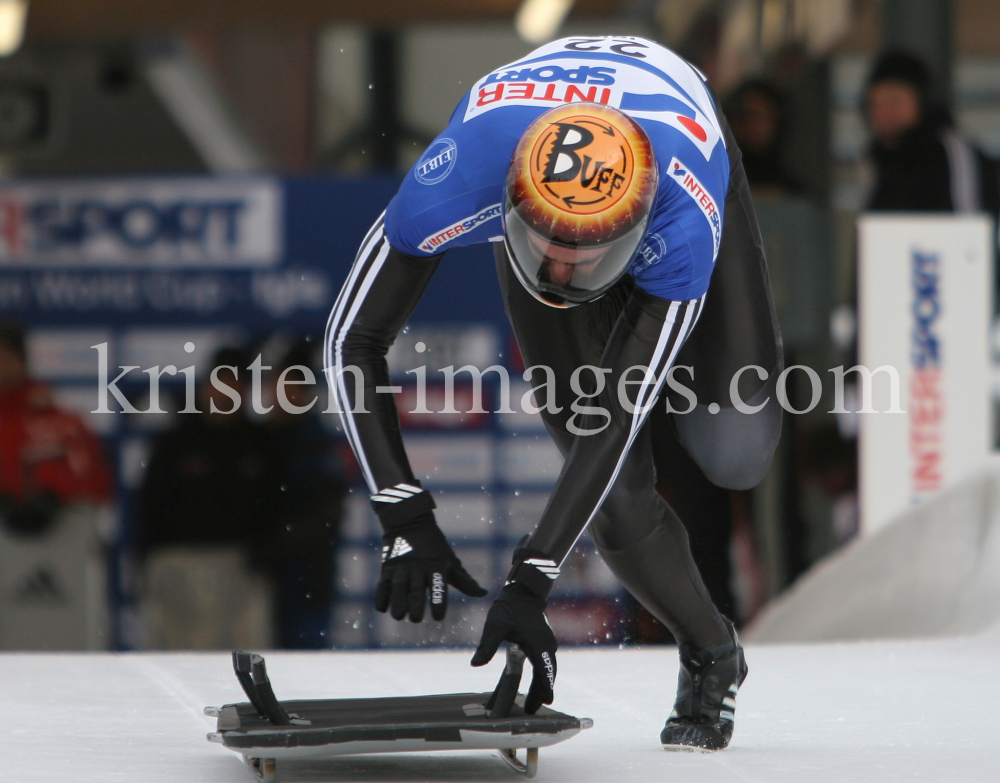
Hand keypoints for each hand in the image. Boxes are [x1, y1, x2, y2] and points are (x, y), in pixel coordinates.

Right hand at [375, 512, 487, 622]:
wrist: (411, 522)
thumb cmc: (436, 548)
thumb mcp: (451, 562)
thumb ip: (465, 581)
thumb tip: (483, 594)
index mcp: (437, 566)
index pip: (439, 586)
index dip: (438, 602)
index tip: (438, 617)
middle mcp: (419, 566)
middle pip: (417, 588)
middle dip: (415, 605)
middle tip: (416, 619)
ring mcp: (402, 566)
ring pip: (399, 586)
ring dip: (397, 602)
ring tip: (399, 616)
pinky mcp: (388, 566)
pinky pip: (383, 582)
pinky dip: (381, 596)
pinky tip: (382, 608)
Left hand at [471, 583, 557, 713]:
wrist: (524, 589)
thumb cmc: (510, 606)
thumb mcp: (495, 625)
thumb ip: (487, 646)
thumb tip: (475, 664)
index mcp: (536, 645)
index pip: (543, 672)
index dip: (543, 689)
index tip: (544, 704)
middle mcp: (546, 645)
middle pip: (547, 673)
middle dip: (541, 692)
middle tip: (531, 709)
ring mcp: (546, 642)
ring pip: (548, 668)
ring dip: (542, 683)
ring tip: (534, 700)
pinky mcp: (544, 639)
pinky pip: (545, 661)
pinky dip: (541, 673)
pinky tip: (534, 679)